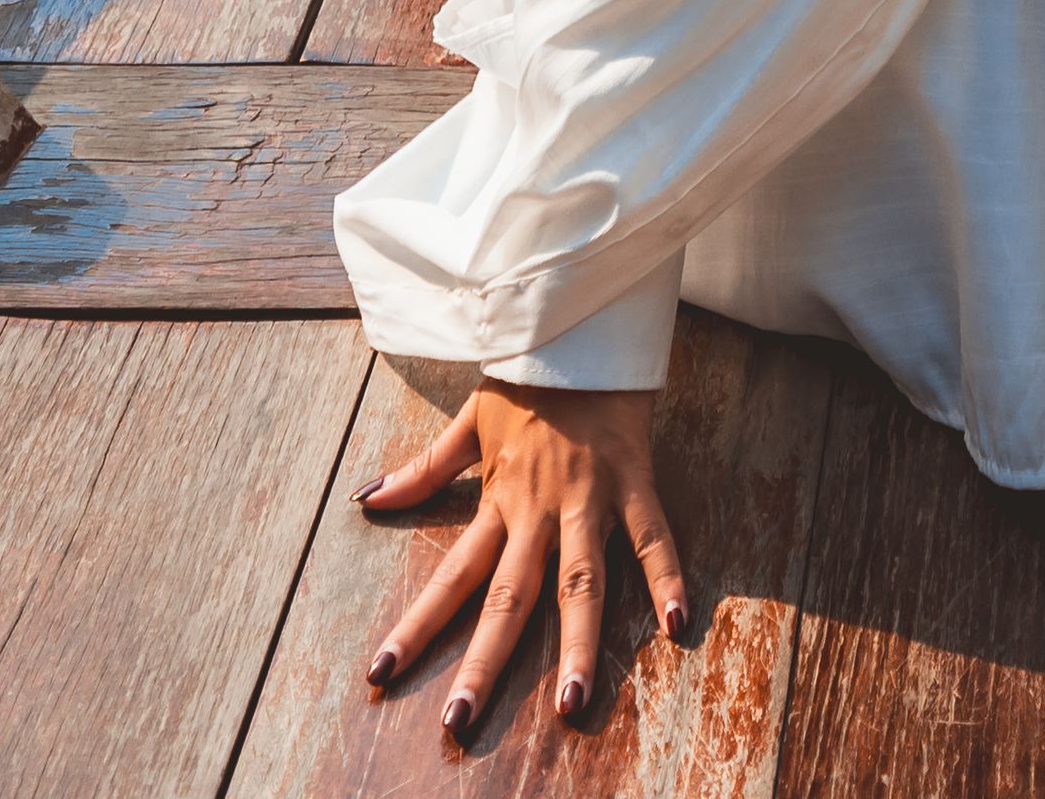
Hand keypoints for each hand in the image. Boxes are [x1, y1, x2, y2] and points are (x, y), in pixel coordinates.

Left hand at [358, 380, 691, 741]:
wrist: (576, 322)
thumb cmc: (526, 375)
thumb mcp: (469, 423)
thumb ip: (424, 470)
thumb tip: (367, 499)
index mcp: (499, 501)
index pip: (451, 577)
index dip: (416, 626)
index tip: (381, 673)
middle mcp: (538, 509)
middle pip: (509, 598)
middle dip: (484, 663)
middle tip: (460, 723)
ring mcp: (587, 497)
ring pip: (580, 581)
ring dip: (576, 643)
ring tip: (573, 703)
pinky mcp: (632, 478)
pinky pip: (651, 535)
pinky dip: (666, 575)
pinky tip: (677, 622)